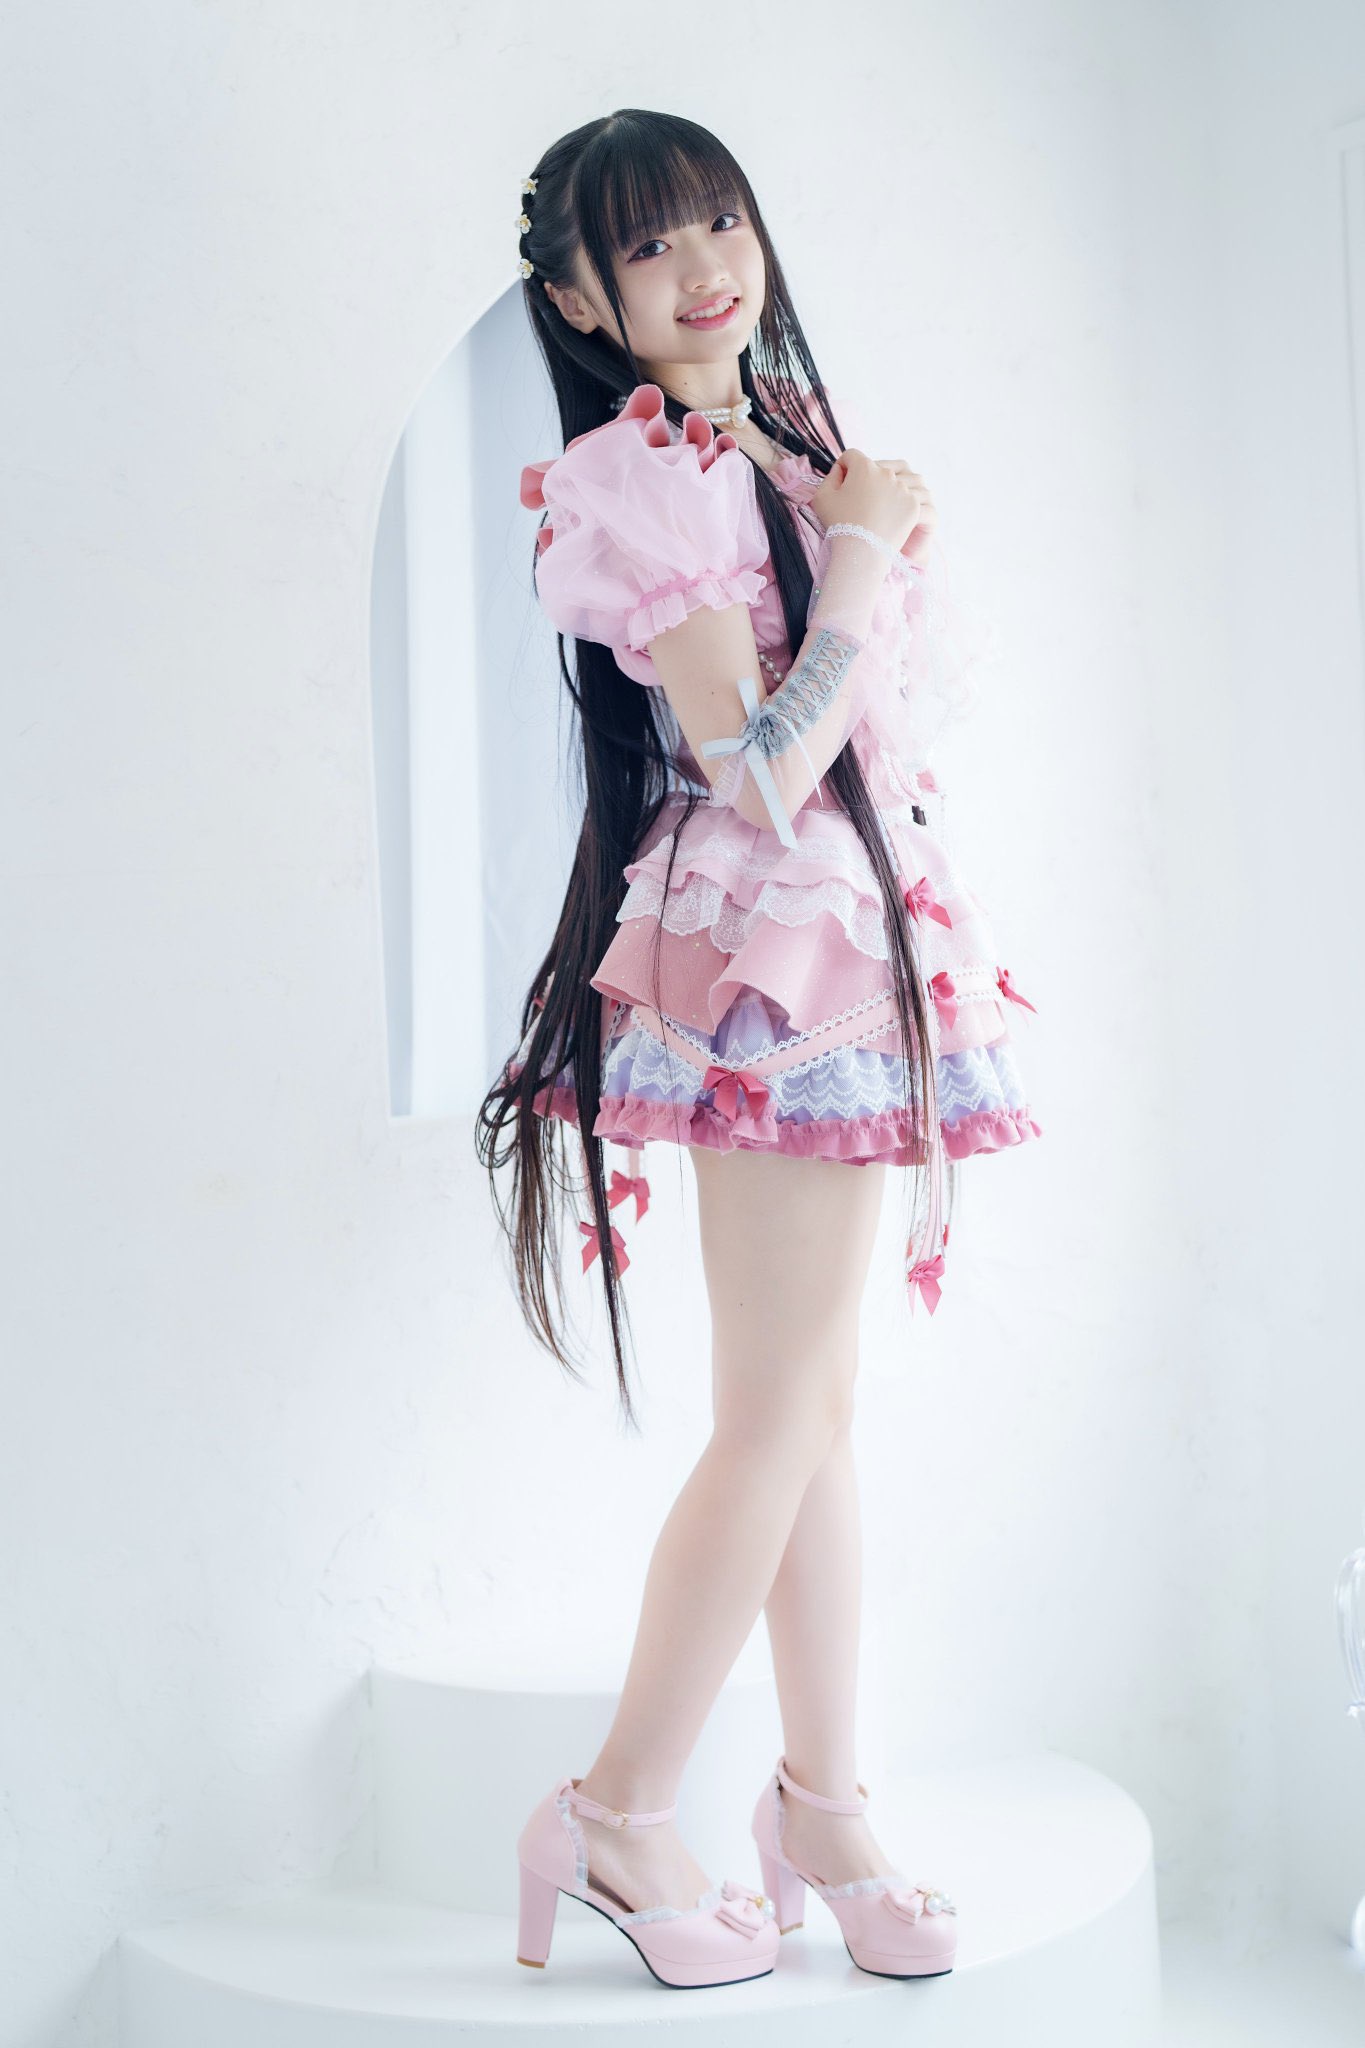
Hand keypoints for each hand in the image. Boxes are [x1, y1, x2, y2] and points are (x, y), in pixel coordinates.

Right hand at [810, 448, 935, 562]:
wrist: (861, 553)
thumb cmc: (839, 525)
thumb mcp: (822, 496)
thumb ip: (831, 476)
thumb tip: (842, 470)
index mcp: (864, 466)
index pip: (852, 456)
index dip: (844, 469)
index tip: (842, 485)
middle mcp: (886, 473)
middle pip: (873, 468)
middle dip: (865, 480)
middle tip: (859, 500)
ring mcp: (903, 488)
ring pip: (891, 482)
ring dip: (883, 490)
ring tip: (875, 508)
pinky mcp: (913, 505)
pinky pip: (905, 498)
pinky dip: (897, 504)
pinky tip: (887, 516)